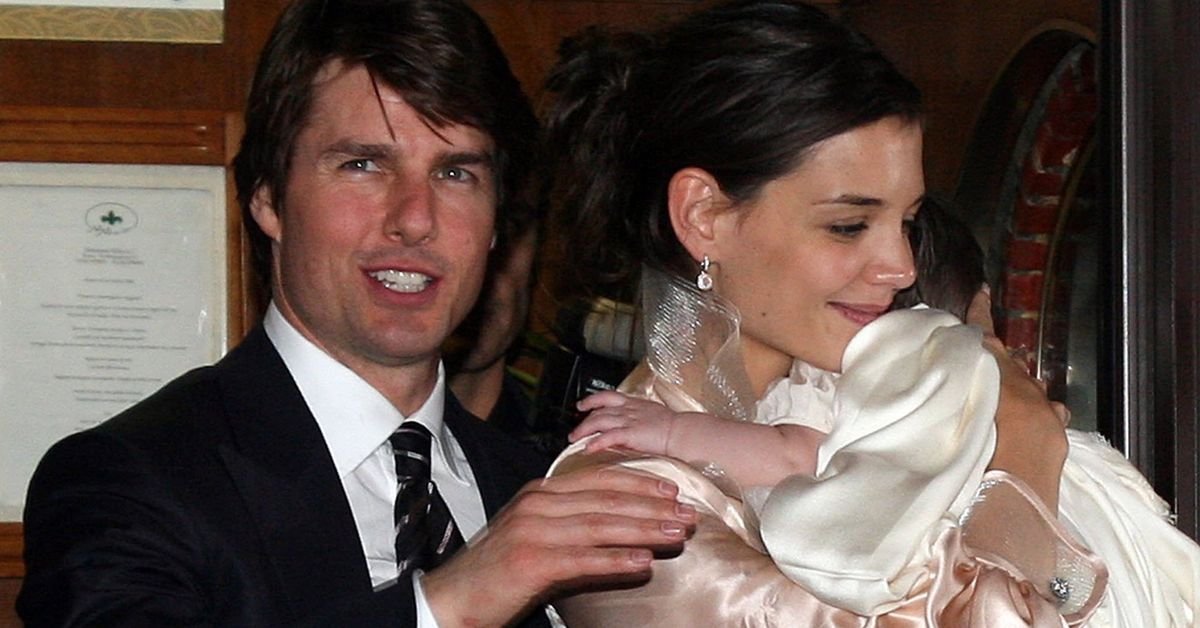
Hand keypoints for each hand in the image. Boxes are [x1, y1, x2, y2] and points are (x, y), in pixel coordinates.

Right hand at [421, 467, 695, 625]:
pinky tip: (644, 561)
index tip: (672, 488)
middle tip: (689, 512)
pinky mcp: (532, 562)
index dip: (638, 482)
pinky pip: (583, 559)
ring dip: (645, 529)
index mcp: (540, 492)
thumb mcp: (535, 535)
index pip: (598, 480)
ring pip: (601, 526)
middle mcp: (538, 504)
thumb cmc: (497, 571)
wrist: (454, 598)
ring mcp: (534, 531)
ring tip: (678, 534)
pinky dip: (616, 559)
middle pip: (606, 500)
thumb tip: (624, 534)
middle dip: (652, 505)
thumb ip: (573, 527)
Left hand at [570, 391, 679, 455]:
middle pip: (599, 411)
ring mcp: (628, 421)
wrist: (684, 432)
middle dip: (583, 420)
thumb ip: (641, 417)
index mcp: (635, 403)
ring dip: (583, 430)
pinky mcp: (630, 434)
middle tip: (574, 431)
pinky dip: (595, 442)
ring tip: (574, 439)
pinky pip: (607, 437)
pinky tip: (587, 448)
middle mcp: (628, 410)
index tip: (583, 404)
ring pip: (598, 421)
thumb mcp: (654, 415)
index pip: (608, 397)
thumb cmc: (675, 427)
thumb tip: (634, 425)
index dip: (592, 400)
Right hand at [966, 288, 1067, 509]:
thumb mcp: (959, 421)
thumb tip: (939, 374)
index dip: (981, 317)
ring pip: (1027, 384)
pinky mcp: (1057, 433)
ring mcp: (1046, 413)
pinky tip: (1033, 411)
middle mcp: (1028, 392)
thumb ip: (952, 392)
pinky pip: (1046, 407)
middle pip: (1010, 362)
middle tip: (981, 337)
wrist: (1019, 501)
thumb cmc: (981, 460)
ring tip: (998, 381)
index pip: (989, 342)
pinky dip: (1035, 404)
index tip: (981, 292)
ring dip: (1013, 379)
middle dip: (995, 350)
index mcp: (1003, 383)